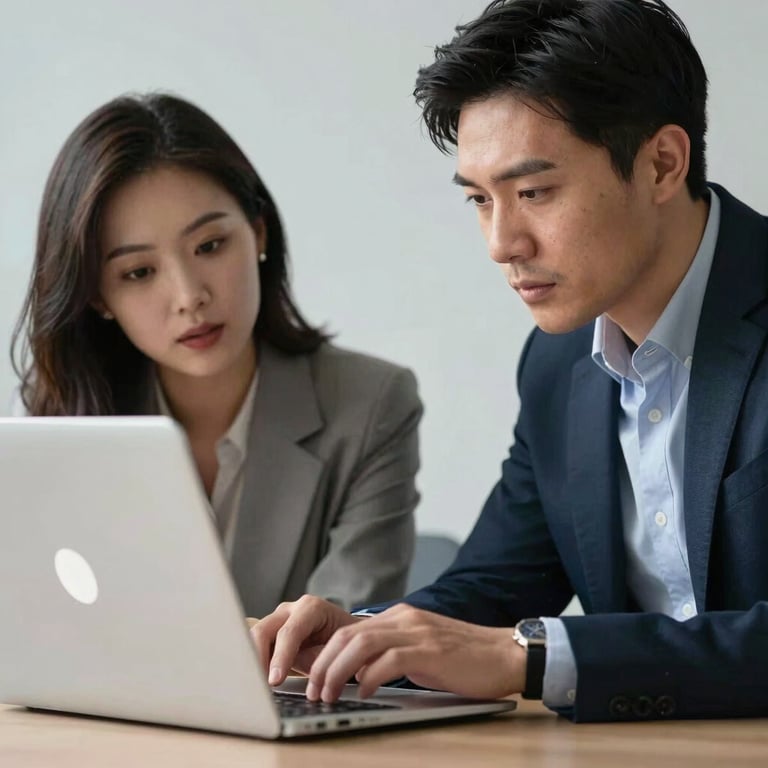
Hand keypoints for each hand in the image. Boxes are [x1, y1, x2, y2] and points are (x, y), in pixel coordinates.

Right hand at [250, 594, 363, 685]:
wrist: (347, 635)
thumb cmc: (344, 641)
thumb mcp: (337, 650)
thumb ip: (316, 660)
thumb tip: (300, 678)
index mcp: (311, 608)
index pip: (290, 632)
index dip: (281, 657)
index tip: (275, 680)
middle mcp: (291, 610)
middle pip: (264, 630)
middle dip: (257, 659)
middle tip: (260, 685)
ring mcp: (278, 619)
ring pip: (255, 637)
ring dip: (253, 662)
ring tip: (256, 685)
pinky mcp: (271, 633)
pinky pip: (256, 646)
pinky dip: (254, 663)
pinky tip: (257, 680)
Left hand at [304, 603, 525, 701]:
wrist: (505, 653)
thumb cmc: (464, 658)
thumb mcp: (421, 649)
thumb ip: (391, 653)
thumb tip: (358, 673)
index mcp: (399, 616)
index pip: (348, 630)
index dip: (325, 654)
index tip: (313, 678)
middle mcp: (404, 618)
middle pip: (347, 635)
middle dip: (323, 664)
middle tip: (313, 691)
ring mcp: (416, 632)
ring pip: (361, 644)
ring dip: (338, 672)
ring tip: (329, 695)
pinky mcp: (429, 651)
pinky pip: (389, 660)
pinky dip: (369, 678)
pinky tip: (363, 693)